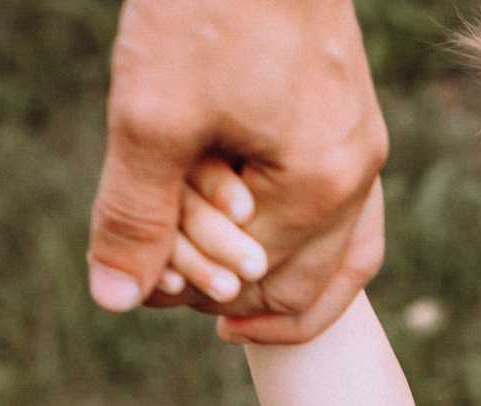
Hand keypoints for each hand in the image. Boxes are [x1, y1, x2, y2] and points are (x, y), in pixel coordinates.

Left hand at [87, 0, 389, 345]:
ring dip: (280, 281)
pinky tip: (262, 238)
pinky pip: (348, 214)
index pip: (251, 283)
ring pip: (340, 258)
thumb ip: (134, 213)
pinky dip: (307, 242)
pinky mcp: (353, 120)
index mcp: (320, 187)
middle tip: (173, 293)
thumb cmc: (204, 5)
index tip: (139, 277)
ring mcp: (364, 148)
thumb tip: (116, 301)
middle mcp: (358, 176)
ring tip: (225, 296)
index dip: (188, 291)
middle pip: (302, 284)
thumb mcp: (150, 115)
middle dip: (236, 293)